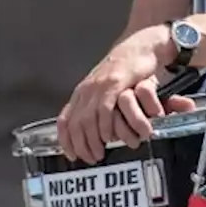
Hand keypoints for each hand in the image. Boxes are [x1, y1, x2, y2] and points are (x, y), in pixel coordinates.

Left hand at [56, 25, 174, 163]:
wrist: (140, 48)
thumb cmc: (126, 71)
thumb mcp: (106, 89)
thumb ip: (97, 105)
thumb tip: (91, 128)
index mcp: (82, 92)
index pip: (65, 120)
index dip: (65, 140)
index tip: (71, 155)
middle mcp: (86, 90)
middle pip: (75, 124)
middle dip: (80, 145)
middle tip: (90, 158)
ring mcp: (99, 86)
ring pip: (88, 120)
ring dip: (92, 141)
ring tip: (100, 153)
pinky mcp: (114, 84)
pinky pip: (104, 110)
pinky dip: (105, 127)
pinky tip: (109, 137)